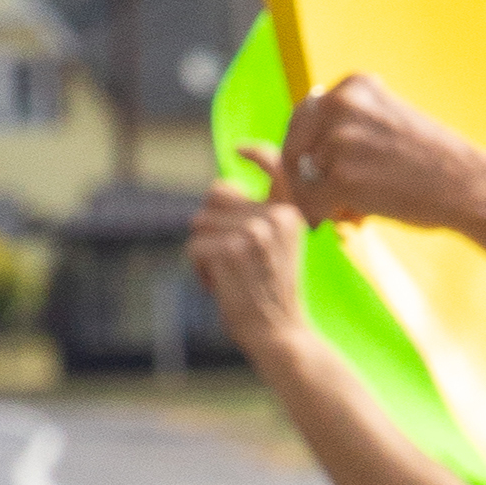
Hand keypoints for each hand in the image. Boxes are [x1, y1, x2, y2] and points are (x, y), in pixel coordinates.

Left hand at [189, 158, 310, 357]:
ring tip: (226, 276)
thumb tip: (219, 187)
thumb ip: (257, 218)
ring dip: (204, 251)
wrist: (280, 334)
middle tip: (228, 259)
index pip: (276, 167)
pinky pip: (194, 247)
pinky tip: (217, 287)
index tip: (237, 150)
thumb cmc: (271, 294)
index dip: (255, 152)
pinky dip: (198, 270)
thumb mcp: (275, 248)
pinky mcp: (232, 250)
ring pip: (200, 222)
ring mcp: (255, 231)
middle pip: (217, 194)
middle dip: (211, 224)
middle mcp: (276, 216)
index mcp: (290, 214)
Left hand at [272, 70, 485, 230]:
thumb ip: (347, 125)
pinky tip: (355, 224)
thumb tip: (294, 150)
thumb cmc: (431, 161)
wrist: (469, 185)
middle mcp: (341, 104)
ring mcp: (339, 140)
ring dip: (319, 200)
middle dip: (305, 177)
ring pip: (300, 178)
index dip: (309, 152)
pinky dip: (323, 217)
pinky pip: (310, 203)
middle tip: (326, 201)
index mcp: (353, 86)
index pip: (304, 118)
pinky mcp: (341, 177)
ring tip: (351, 214)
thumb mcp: (387, 121)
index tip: (324, 174)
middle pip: (293, 146)